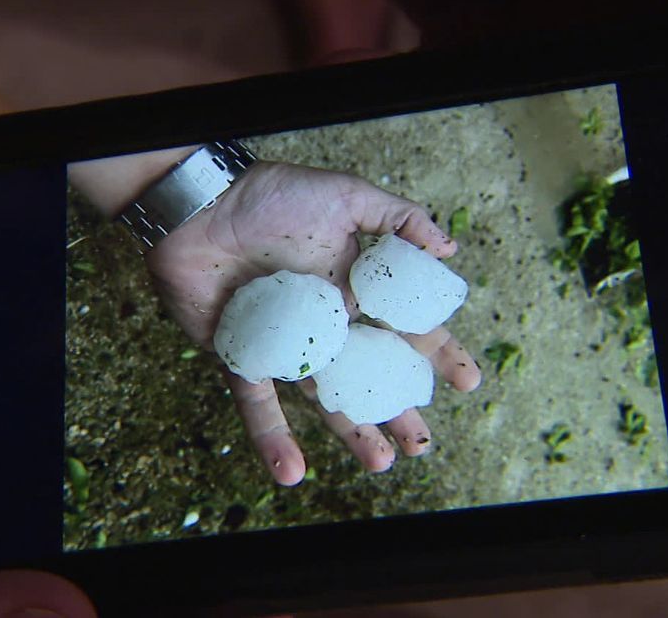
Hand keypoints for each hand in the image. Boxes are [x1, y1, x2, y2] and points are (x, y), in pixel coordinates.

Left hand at [144, 161, 480, 484]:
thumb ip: (399, 219)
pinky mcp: (243, 357)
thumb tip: (451, 248)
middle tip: (422, 443)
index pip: (404, 327)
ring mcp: (286, 343)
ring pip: (324, 397)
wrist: (200, 203)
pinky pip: (259, 403)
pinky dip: (273, 437)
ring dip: (352, 432)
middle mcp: (325, 322)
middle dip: (398, 408)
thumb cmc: (273, 195)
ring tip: (382, 464)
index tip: (467, 381)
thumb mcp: (346, 195)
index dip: (437, 353)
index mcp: (353, 289)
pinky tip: (291, 473)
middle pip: (369, 374)